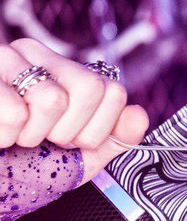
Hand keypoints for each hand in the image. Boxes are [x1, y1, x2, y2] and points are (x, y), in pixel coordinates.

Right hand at [0, 37, 148, 183]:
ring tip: (15, 137)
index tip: (69, 140)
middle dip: (67, 132)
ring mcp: (4, 60)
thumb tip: (139, 116)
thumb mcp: (76, 157)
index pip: (111, 90)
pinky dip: (5, 137)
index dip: (96, 129)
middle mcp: (35, 55)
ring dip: (32, 136)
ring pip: (52, 98)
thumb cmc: (20, 165)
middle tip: (41, 139)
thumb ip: (113, 139)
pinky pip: (13, 112)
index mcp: (63, 71)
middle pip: (89, 89)